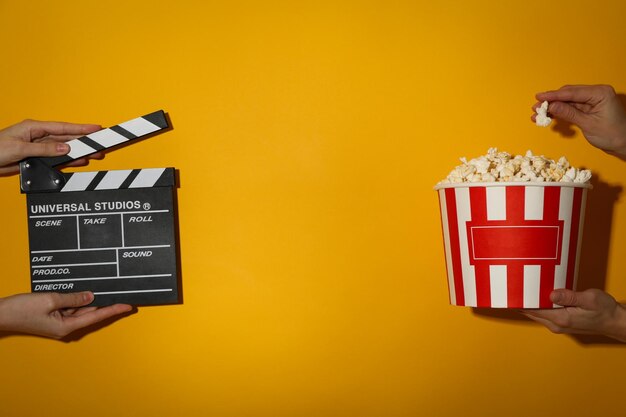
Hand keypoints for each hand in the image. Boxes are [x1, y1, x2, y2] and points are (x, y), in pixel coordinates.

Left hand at [0, 119, 103, 174]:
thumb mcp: (19, 148)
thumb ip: (44, 149)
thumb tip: (65, 148)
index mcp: (34, 127)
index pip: (62, 127)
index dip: (80, 128)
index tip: (96, 128)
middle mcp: (38, 136)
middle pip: (67, 138)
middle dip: (85, 141)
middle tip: (101, 144)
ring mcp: (38, 147)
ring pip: (64, 149)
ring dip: (79, 152)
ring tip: (95, 155)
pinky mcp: (37, 158)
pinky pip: (57, 159)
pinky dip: (69, 160)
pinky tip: (79, 161)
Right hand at [0, 291, 131, 338]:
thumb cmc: (20, 310)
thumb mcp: (50, 300)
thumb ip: (72, 298)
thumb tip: (90, 296)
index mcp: (66, 326)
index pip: (96, 316)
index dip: (113, 310)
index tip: (128, 305)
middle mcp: (65, 327)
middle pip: (91, 313)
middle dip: (107, 304)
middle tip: (123, 296)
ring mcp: (59, 322)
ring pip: (81, 310)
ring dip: (93, 301)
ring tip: (110, 291)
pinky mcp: (53, 317)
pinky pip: (71, 308)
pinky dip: (79, 300)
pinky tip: (87, 292)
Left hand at [522, 288, 625, 341]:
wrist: (614, 322)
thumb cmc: (605, 310)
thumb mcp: (590, 299)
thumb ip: (570, 296)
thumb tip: (551, 294)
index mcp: (561, 319)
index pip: (533, 310)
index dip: (521, 300)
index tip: (512, 289)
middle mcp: (556, 325)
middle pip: (531, 313)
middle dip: (521, 301)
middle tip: (511, 285)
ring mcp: (557, 326)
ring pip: (535, 314)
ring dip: (528, 303)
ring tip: (519, 288)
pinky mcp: (560, 323)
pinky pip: (542, 314)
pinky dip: (536, 306)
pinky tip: (534, 296)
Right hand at [532, 84, 625, 158]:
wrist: (625, 144)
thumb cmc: (612, 135)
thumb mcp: (588, 124)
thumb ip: (569, 113)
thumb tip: (551, 106)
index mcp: (600, 93)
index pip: (572, 92)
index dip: (553, 95)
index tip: (539, 97)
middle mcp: (595, 93)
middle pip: (568, 94)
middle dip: (551, 101)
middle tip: (535, 108)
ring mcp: (591, 101)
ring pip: (567, 101)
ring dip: (553, 107)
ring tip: (538, 114)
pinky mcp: (588, 108)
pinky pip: (570, 108)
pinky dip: (559, 112)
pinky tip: (548, 116)